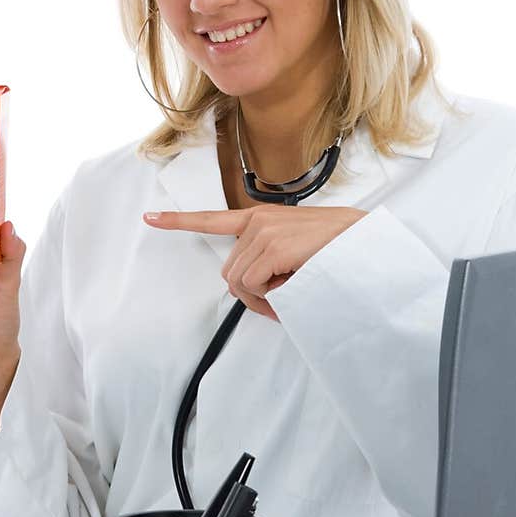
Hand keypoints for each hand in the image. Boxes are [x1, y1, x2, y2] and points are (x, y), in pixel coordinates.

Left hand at [143, 204, 367, 319]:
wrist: (366, 244)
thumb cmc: (335, 251)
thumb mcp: (295, 250)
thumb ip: (268, 258)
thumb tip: (247, 287)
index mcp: (261, 219)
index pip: (213, 219)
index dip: (179, 221)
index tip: (149, 217)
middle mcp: (257, 221)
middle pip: (229, 274)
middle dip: (252, 294)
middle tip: (283, 298)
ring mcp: (264, 231)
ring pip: (240, 283)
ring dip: (264, 297)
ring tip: (296, 288)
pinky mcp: (273, 245)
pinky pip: (253, 286)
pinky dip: (271, 298)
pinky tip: (296, 285)